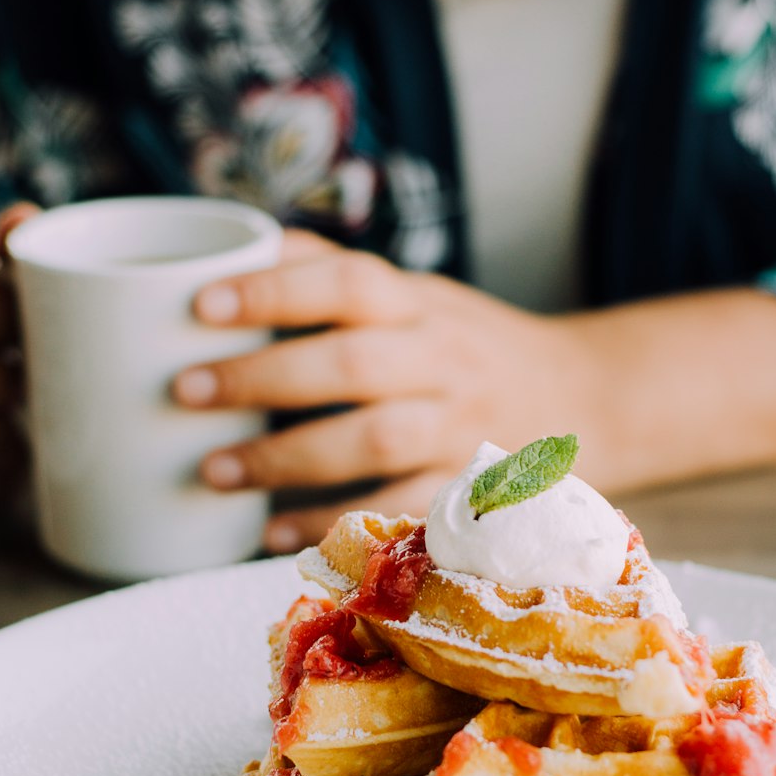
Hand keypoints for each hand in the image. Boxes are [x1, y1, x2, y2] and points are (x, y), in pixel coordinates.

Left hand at [174, 231, 588, 549]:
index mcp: (422, 305)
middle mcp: (445, 360)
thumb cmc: (471, 348)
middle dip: (264, 379)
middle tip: (186, 393)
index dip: (276, 289)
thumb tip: (239, 243)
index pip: (350, 282)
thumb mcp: (419, 296)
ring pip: (374, 440)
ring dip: (288, 457)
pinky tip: (271, 532)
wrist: (589, 400)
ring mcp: (461, 428)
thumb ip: (339, 276)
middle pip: (354, 364)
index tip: (203, 305)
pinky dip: (331, 520)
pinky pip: (397, 507)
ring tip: (215, 471)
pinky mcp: (470, 491)